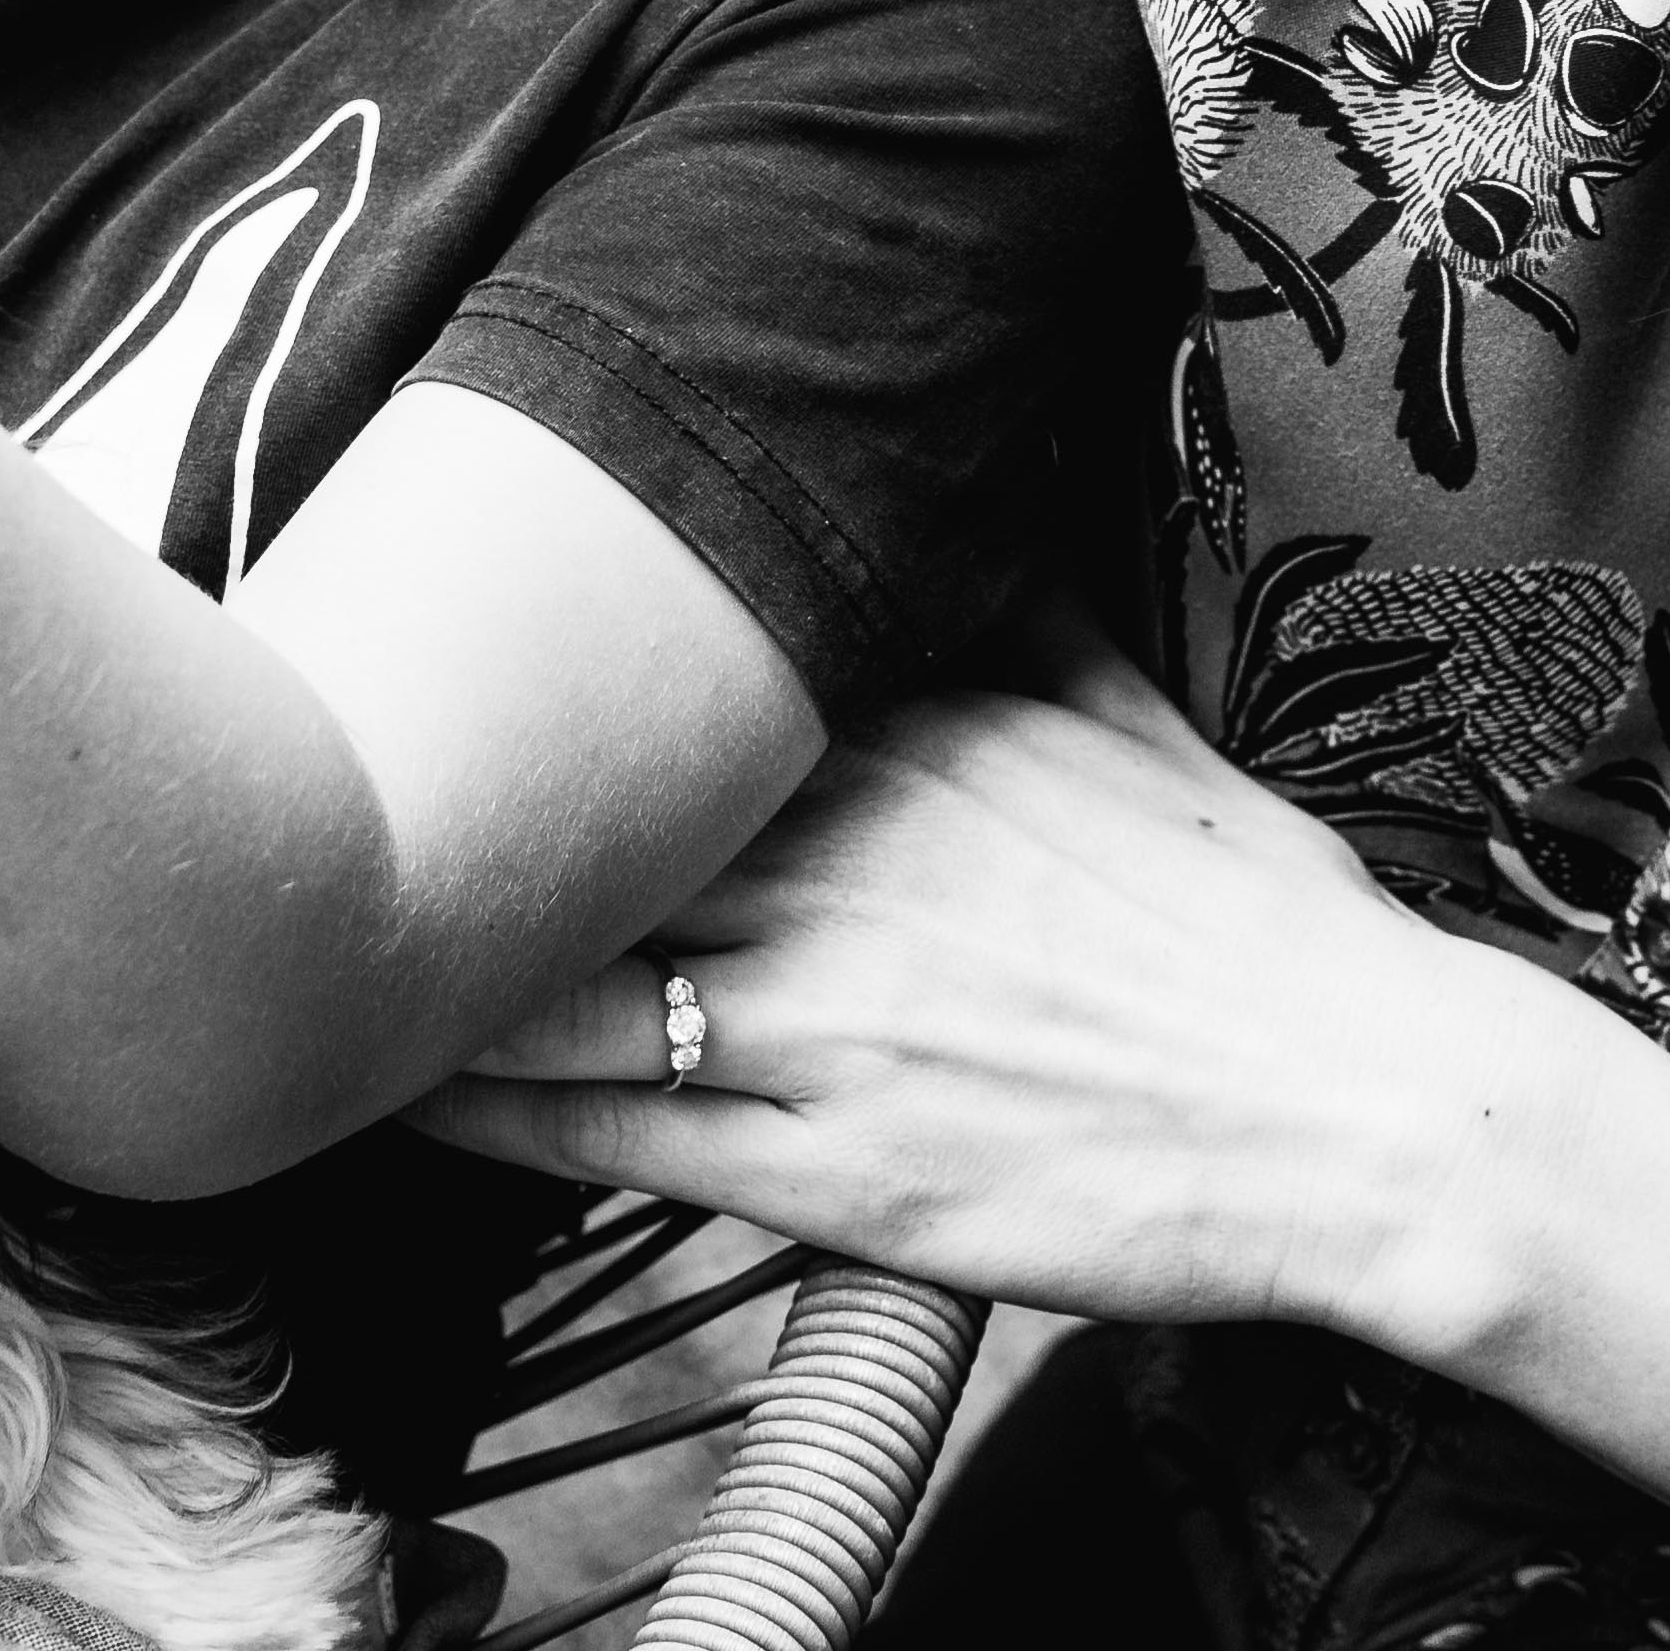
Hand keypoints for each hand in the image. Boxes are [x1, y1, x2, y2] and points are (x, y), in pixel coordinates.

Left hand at [411, 619, 1617, 1360]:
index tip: (423, 652)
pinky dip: (490, 1108)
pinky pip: (612, 1132)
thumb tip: (977, 501)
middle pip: (582, 824)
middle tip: (305, 776)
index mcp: (908, 741)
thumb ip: (1027, 613)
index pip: (665, 694)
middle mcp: (843, 861)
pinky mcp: (831, 1167)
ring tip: (305, 945)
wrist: (1364, 1104)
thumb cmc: (1260, 923)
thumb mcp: (1141, 718)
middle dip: (443, 807)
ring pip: (562, 979)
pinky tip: (396, 1089)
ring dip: (428, 967)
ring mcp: (827, 1019)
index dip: (527, 682)